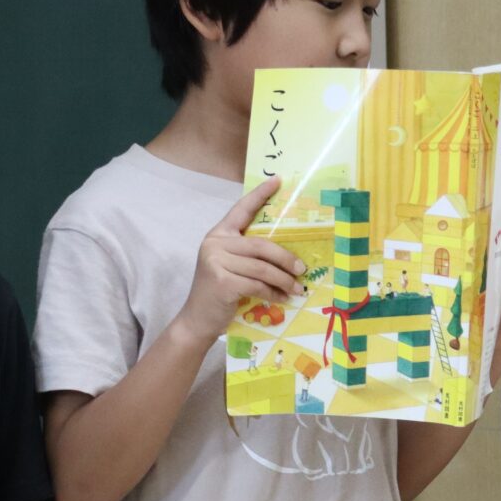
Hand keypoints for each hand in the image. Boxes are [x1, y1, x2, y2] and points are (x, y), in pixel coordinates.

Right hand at [170, 176, 304, 346]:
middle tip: (302, 269)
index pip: (241, 210)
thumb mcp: (231, 266)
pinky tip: (282, 298)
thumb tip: (287, 253)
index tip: (278, 181)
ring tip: (297, 288)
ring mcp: (216, 262)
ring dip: (284, 280)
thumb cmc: (219, 292)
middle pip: (261, 245)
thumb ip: (248, 254)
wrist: (197, 320)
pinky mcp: (222, 282)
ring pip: (262, 267)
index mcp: (218, 235)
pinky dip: (273, 293)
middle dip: (285, 258)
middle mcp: (215, 244)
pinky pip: (257, 284)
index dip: (260, 195)